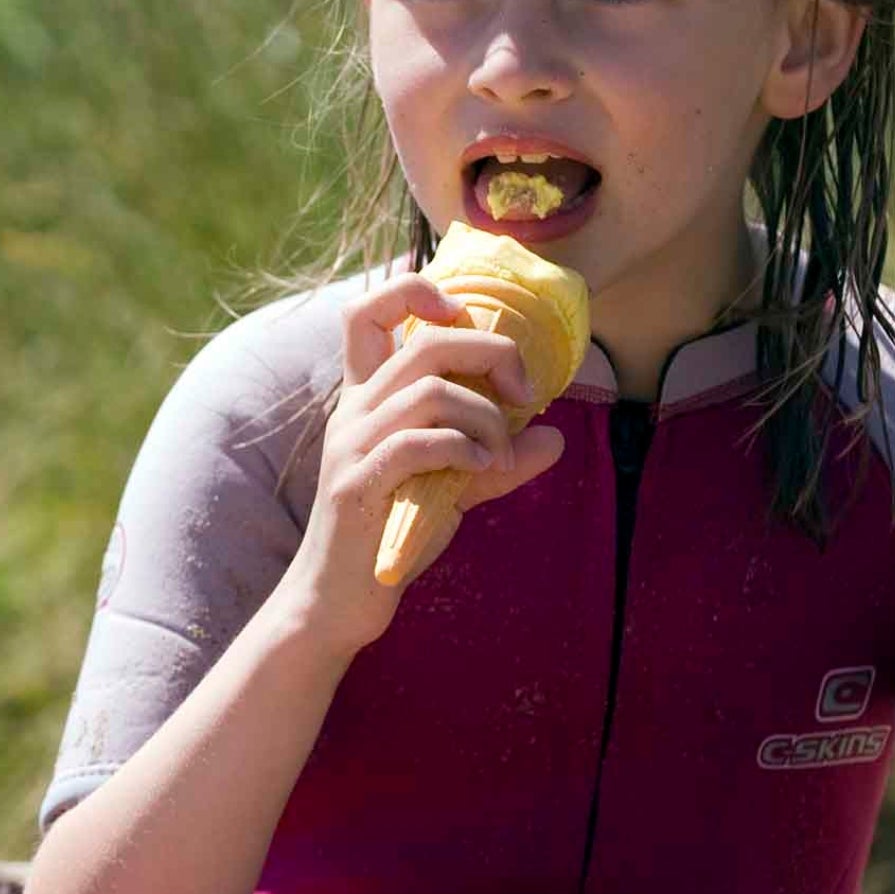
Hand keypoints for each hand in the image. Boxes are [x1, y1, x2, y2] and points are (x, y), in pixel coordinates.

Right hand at [277, 270, 567, 654]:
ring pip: (428, 392)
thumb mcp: (451, 487)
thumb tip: (556, 437)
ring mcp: (351, 446)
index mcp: (367, 398)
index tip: (464, 317)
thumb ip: (498, 459)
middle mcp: (354, 411)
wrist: (338, 601)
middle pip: (424, 342)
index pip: (366, 313)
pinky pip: (417, 444)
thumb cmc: (394, 534)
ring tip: (501, 457)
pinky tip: (483, 471)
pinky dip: (463, 449)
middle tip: (525, 390)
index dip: (414, 291)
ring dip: (485, 418)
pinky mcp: (357, 485)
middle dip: (490, 352)